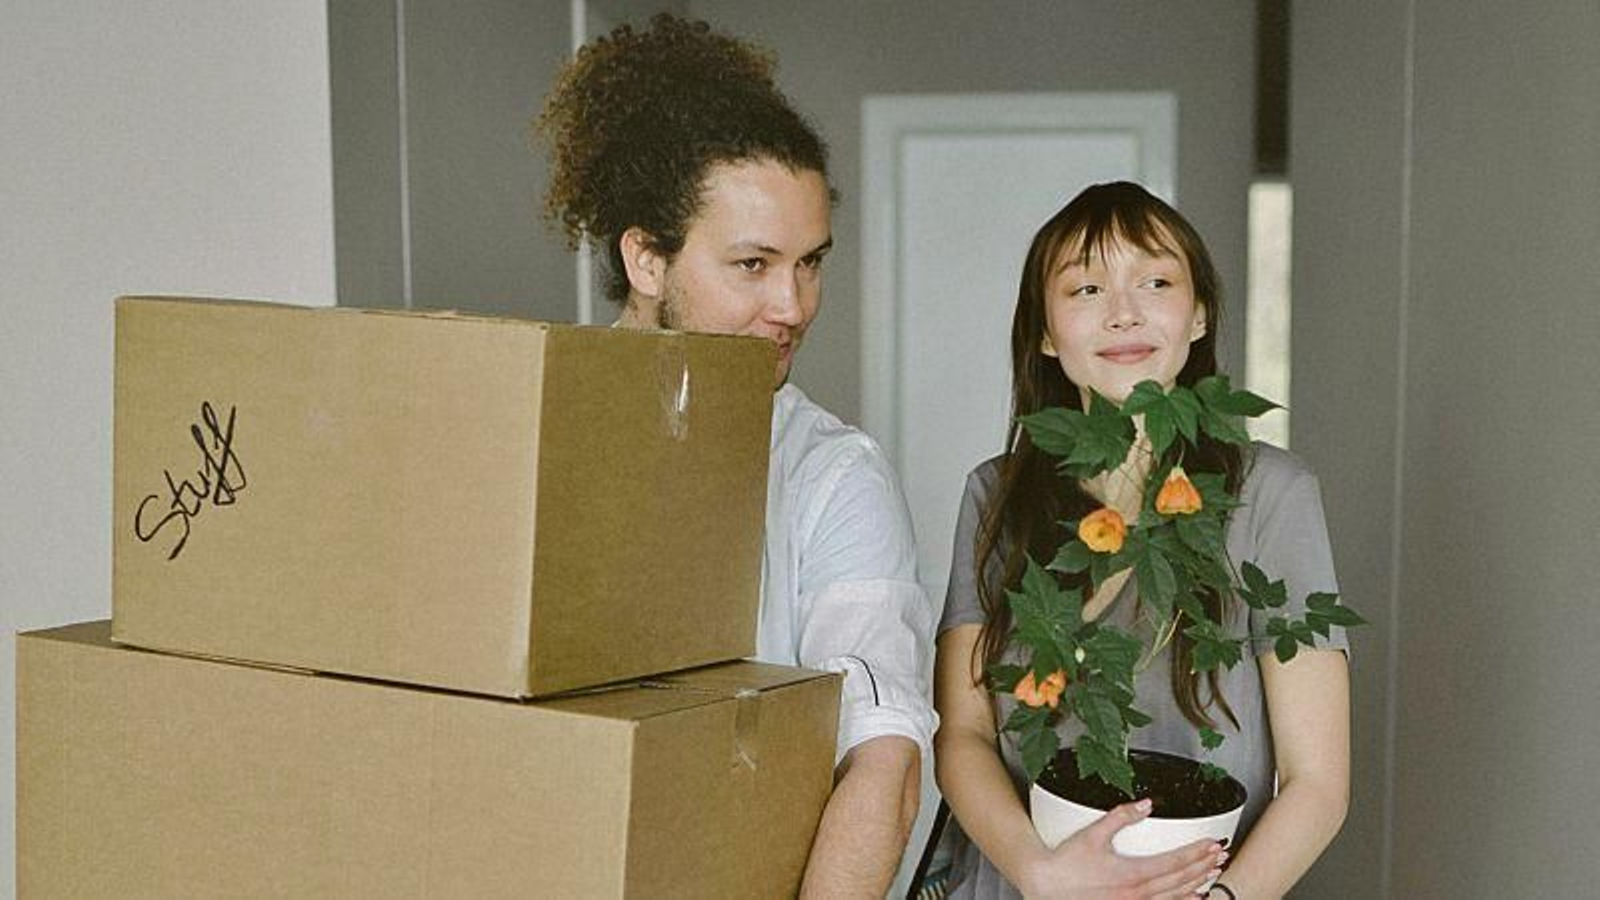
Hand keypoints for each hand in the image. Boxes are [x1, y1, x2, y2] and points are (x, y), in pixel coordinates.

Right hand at [1018, 800, 1225, 899]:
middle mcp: (1137, 894)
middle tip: (1220, 856)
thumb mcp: (1093, 834)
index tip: (1211, 844)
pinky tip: (1190, 897)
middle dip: (1203, 866)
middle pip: (1180, 880)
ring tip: (1212, 874)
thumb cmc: (1065, 864)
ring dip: (1196, 884)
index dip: (1196, 852)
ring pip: (1174, 897)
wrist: (1046, 885)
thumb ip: (1121, 817)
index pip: (1174, 862)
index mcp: (1131, 874)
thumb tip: (1145, 805)